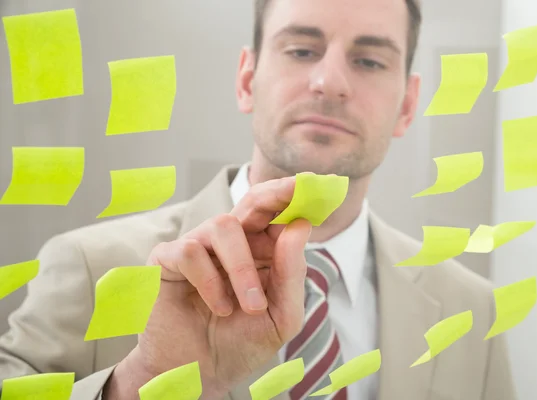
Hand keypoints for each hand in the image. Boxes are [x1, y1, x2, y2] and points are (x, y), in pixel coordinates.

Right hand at [104, 176, 311, 398]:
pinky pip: (190, 251)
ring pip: (223, 226)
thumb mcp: (281, 316)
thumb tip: (299, 225)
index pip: (280, 215)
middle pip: (252, 201)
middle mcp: (231, 243)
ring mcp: (199, 247)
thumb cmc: (241, 343)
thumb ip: (292, 273)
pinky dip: (209, 280)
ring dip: (242, 267)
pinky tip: (218, 307)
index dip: (298, 198)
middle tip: (296, 187)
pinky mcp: (167, 259)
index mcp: (262, 251)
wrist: (201, 375)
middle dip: (275, 192)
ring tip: (252, 306)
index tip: (320, 184)